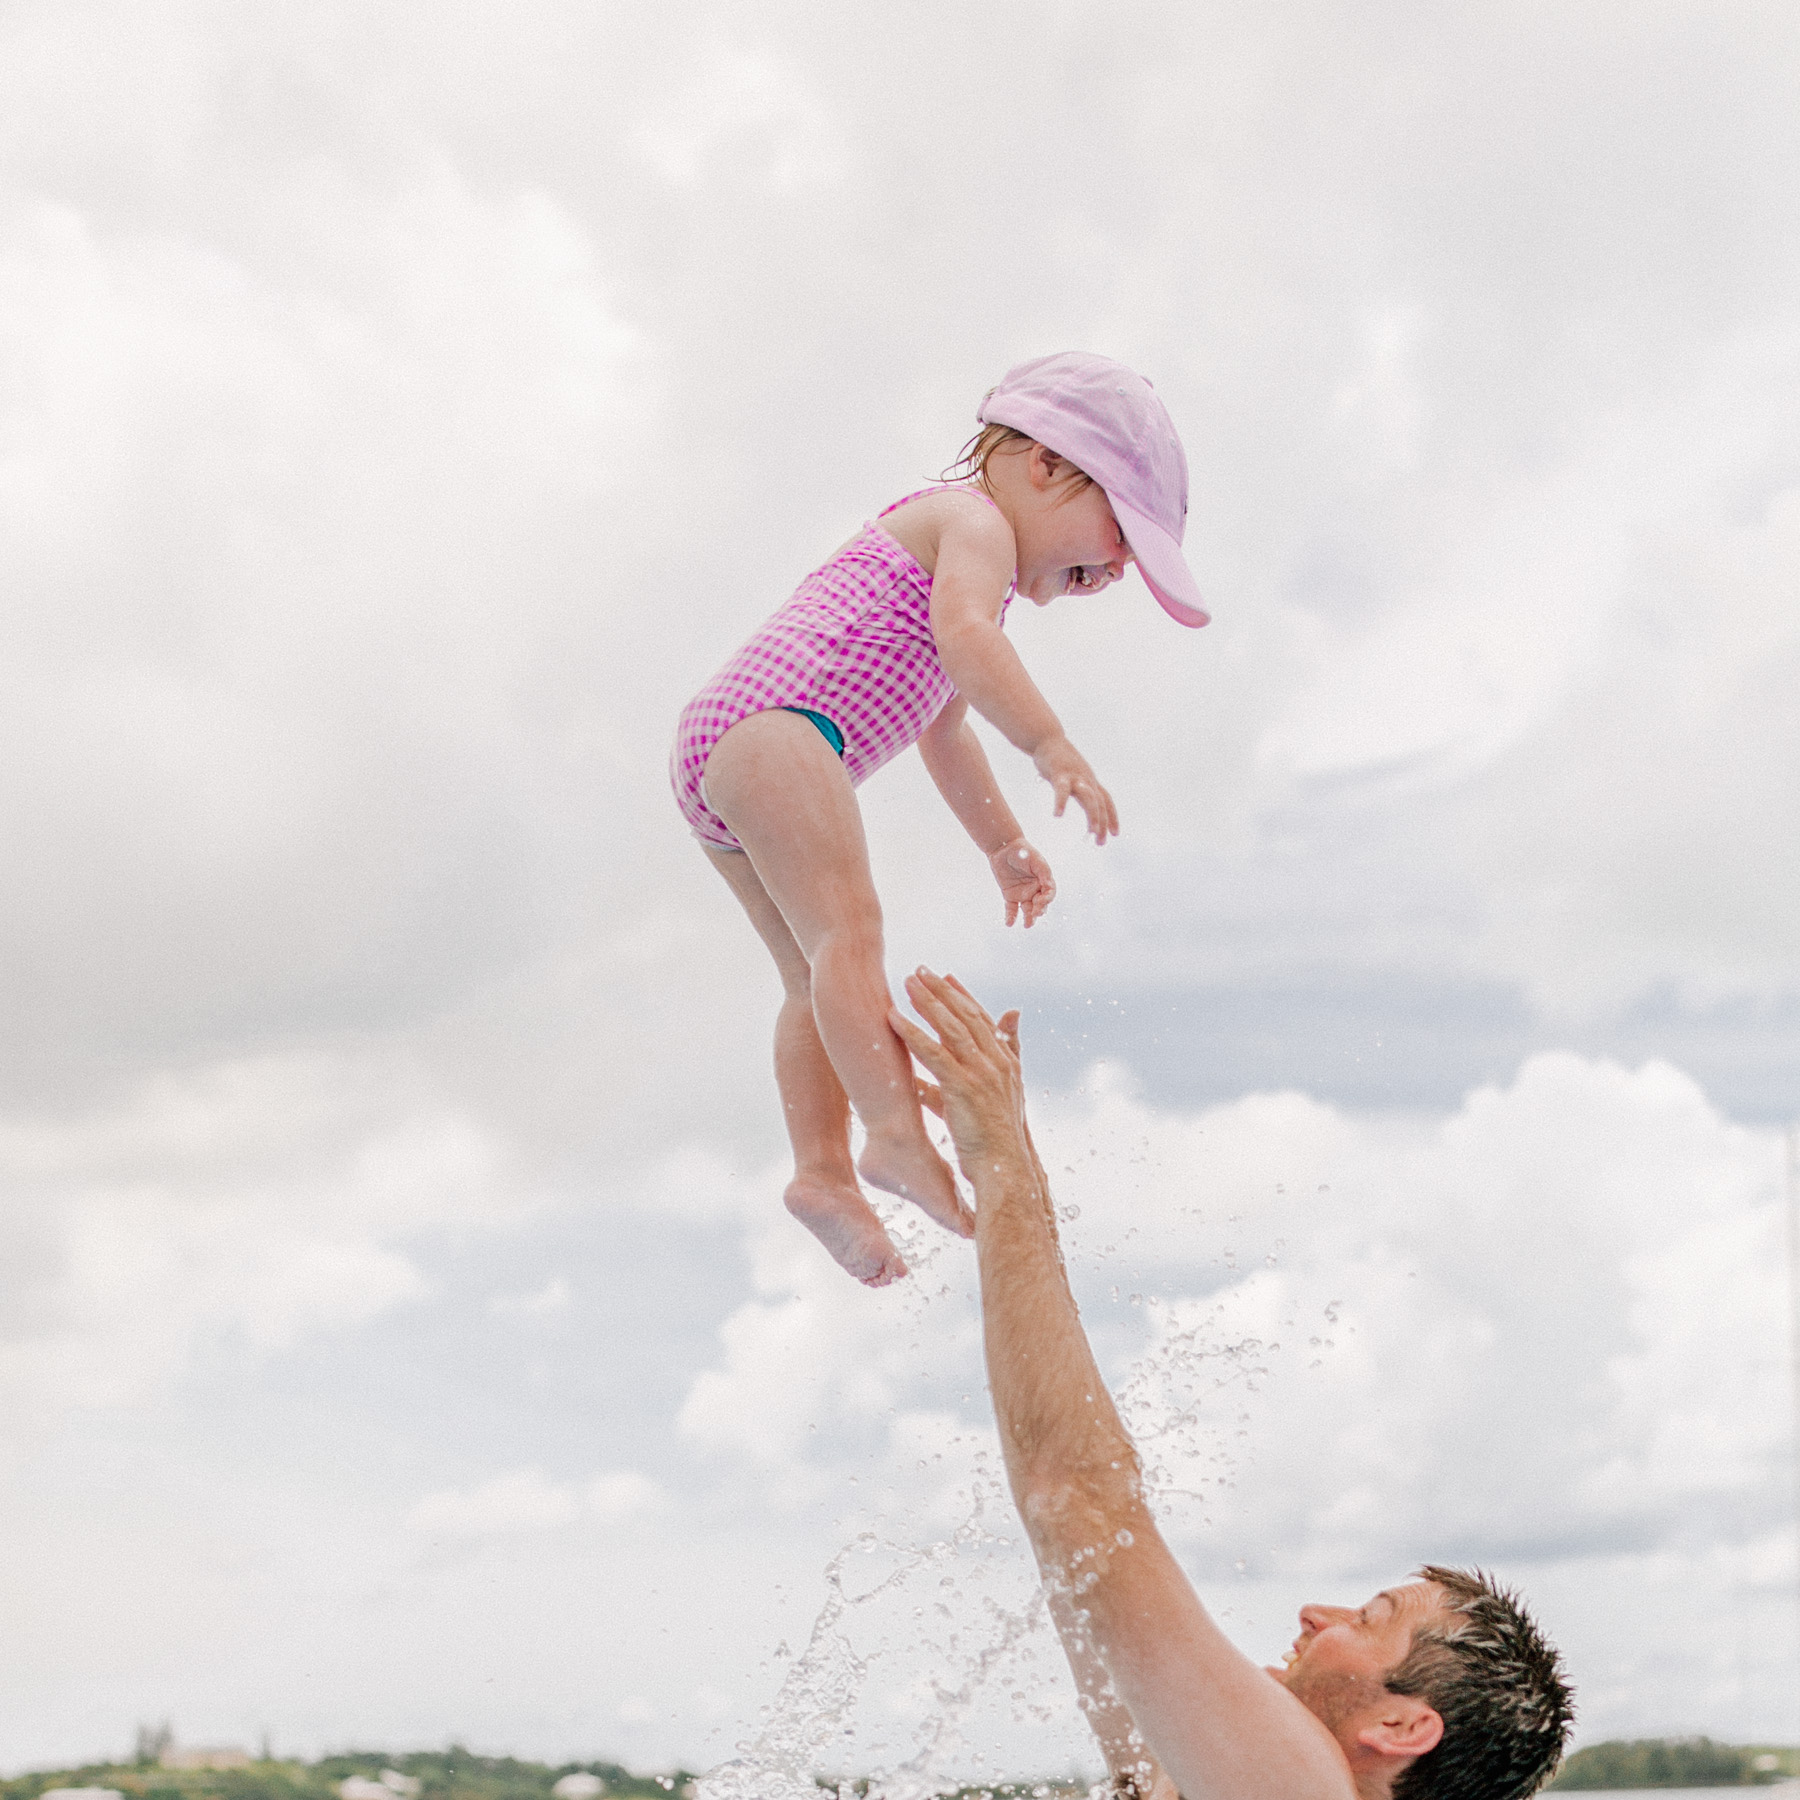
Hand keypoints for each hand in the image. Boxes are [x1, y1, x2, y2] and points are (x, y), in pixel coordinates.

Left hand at [889, 969, 1027, 1177]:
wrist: (1004, 1171)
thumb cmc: (988, 1146)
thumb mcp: (972, 1109)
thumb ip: (947, 1088)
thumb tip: (918, 1082)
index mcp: (1006, 1065)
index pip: (983, 1021)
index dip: (963, 998)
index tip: (946, 978)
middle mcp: (997, 1063)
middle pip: (967, 1017)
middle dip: (942, 991)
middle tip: (921, 970)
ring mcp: (983, 1074)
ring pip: (951, 1028)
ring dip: (927, 1002)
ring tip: (906, 982)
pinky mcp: (964, 1088)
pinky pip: (934, 1054)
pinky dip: (913, 1034)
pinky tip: (894, 1019)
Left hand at [990, 837, 1055, 926]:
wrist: (1004, 847)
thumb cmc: (1023, 852)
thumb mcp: (1037, 861)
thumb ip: (1044, 874)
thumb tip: (1049, 887)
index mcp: (1043, 881)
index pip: (1048, 894)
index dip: (1046, 900)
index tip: (1040, 901)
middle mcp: (1035, 890)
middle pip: (1039, 905)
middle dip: (1038, 911)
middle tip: (1035, 913)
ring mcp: (1022, 894)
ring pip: (1027, 910)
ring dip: (1028, 918)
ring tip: (1027, 925)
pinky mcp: (1010, 896)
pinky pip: (1011, 909)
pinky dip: (1011, 917)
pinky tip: (1009, 924)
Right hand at [1032, 734, 1118, 842]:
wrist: (1047, 738)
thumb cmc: (1058, 759)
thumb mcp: (1073, 774)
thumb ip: (1078, 786)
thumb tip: (1081, 796)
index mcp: (1090, 780)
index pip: (1107, 800)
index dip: (1113, 817)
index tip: (1115, 834)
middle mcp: (1087, 779)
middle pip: (1100, 803)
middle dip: (1103, 823)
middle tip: (1101, 842)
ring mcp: (1075, 775)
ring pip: (1089, 797)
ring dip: (1093, 815)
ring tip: (1092, 832)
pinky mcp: (1059, 773)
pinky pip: (1061, 790)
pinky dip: (1060, 802)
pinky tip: (1057, 815)